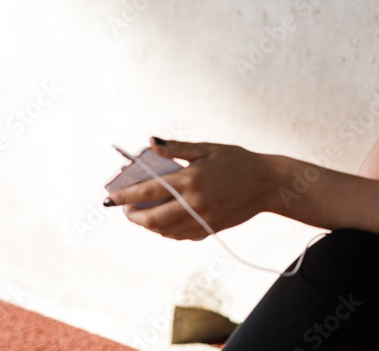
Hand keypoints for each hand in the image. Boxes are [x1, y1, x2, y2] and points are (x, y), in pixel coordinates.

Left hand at [105, 139, 272, 239]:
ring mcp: (202, 219)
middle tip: (126, 210)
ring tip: (142, 215)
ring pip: (164, 230)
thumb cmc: (238, 161)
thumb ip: (177, 148)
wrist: (267, 184)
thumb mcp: (208, 148)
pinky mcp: (210, 229)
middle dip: (133, 216)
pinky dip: (166, 231)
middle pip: (151, 218)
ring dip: (148, 225)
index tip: (111, 197)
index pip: (147, 191)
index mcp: (190, 179)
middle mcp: (194, 202)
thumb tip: (151, 143)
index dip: (125, 196)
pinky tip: (164, 222)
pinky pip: (180, 235)